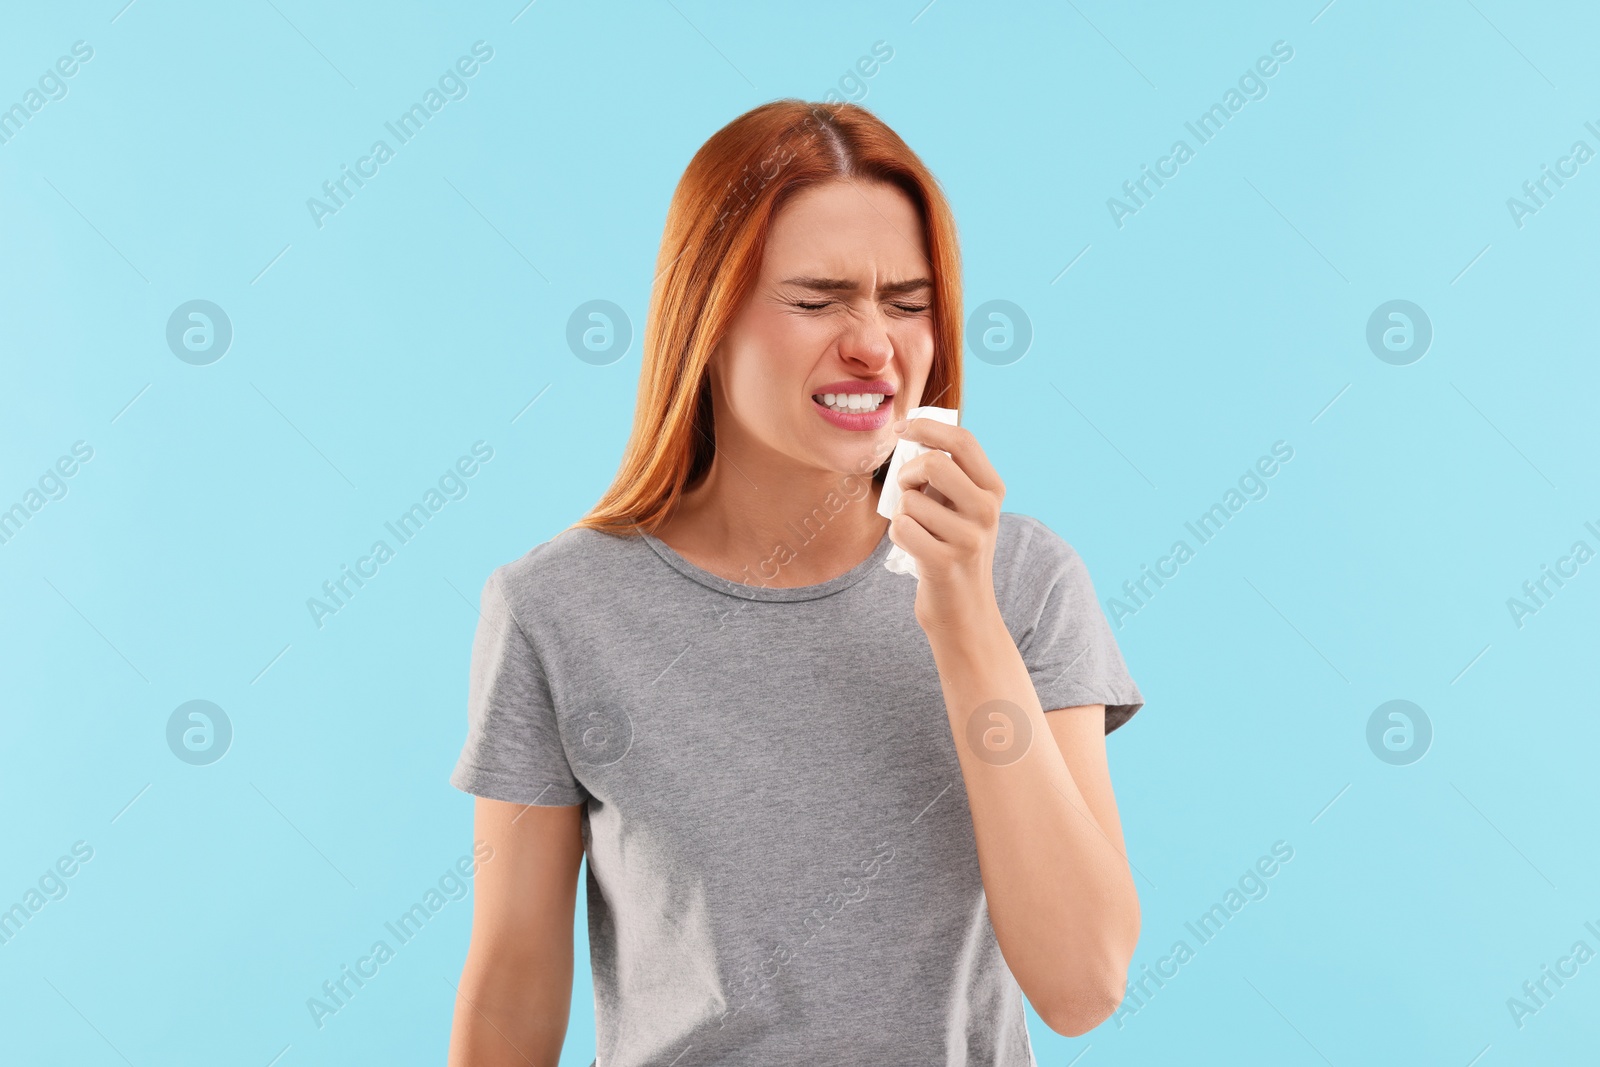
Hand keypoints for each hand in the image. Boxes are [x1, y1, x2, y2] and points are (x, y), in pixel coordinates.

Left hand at [885, 416, 1006, 639]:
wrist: (963, 610)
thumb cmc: (953, 549)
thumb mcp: (964, 508)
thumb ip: (948, 474)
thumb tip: (912, 434)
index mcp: (993, 490)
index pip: (962, 441)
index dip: (927, 427)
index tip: (903, 427)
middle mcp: (987, 511)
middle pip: (933, 464)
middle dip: (908, 473)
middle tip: (908, 490)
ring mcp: (968, 538)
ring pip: (910, 501)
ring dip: (901, 513)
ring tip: (917, 530)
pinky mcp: (944, 562)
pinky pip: (901, 528)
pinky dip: (897, 536)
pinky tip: (913, 549)